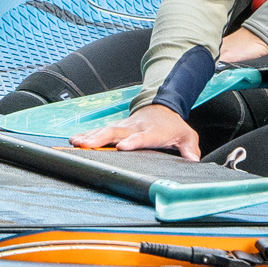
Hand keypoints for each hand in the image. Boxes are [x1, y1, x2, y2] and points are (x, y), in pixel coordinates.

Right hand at [73, 102, 200, 159]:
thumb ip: (189, 148)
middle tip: (86, 146)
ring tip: (76, 143)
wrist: (161, 107)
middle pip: (115, 132)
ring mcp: (123, 126)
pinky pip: (99, 131)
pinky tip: (74, 140)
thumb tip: (193, 159)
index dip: (132, 141)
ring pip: (104, 130)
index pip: (142, 137)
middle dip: (100, 138)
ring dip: (89, 137)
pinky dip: (86, 135)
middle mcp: (134, 127)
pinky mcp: (115, 127)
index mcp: (152, 131)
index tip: (122, 147)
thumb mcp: (187, 135)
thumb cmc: (172, 126)